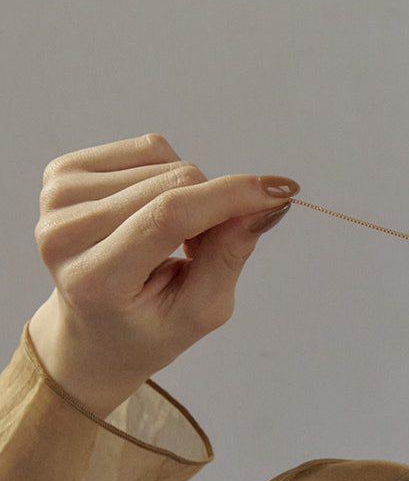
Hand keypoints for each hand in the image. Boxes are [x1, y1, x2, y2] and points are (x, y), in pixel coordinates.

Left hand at [27, 133, 298, 415]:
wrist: (90, 331)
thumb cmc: (147, 328)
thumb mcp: (199, 311)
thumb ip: (228, 257)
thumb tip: (264, 203)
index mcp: (94, 279)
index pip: (169, 216)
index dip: (229, 196)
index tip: (281, 190)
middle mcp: (63, 233)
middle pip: (174, 182)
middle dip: (211, 207)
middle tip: (200, 249)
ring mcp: (55, 198)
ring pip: (164, 161)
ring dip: (188, 195)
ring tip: (171, 239)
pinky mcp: (59, 172)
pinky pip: (146, 149)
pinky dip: (167, 176)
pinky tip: (151, 212)